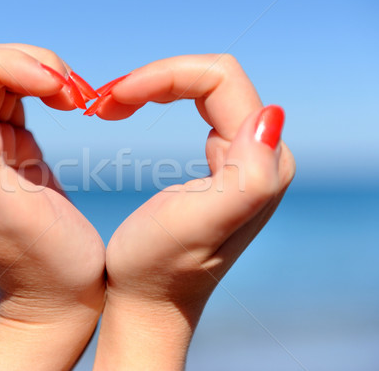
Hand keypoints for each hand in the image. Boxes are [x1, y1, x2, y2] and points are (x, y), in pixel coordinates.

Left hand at [0, 43, 104, 369]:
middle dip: (26, 63)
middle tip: (70, 91)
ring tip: (74, 96)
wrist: (59, 296)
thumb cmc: (46, 265)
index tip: (54, 87)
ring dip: (39, 70)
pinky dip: (46, 85)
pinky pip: (18, 94)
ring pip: (0, 73)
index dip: (6, 65)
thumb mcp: (14, 219)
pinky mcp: (12, 148)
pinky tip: (68, 102)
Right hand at [93, 55, 295, 369]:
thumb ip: (248, 177)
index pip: (220, 79)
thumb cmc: (158, 268)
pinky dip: (159, 97)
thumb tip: (272, 116)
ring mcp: (243, 159)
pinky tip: (133, 109)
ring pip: (203, 88)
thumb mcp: (199, 225)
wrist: (149, 303)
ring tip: (111, 105)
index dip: (165, 75)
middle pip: (212, 79)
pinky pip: (198, 107)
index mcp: (262, 162)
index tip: (116, 96)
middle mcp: (261, 155)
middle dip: (155, 78)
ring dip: (154, 86)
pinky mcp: (222, 165)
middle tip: (106, 100)